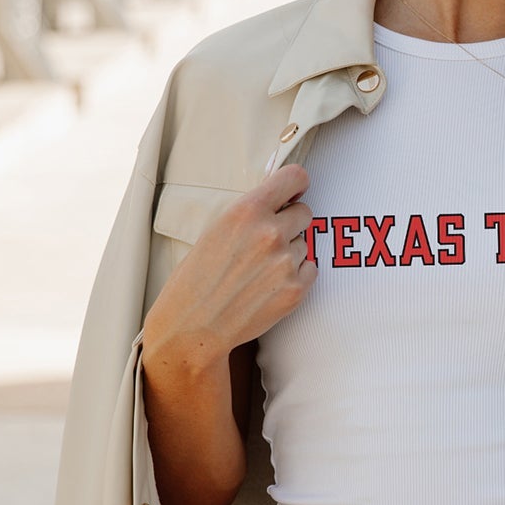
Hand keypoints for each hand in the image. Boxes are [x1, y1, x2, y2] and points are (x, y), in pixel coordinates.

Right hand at [143, 161, 316, 370]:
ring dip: (290, 253)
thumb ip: (250, 212)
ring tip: (260, 271)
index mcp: (246, 211)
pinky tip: (270, 286)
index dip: (297, 185)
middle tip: (268, 242)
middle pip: (305, 212)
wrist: (193, 327)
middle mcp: (270, 233)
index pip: (295, 177)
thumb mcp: (216, 230)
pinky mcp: (296, 290)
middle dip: (291, 223)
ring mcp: (286, 262)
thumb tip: (282, 196)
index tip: (294, 193)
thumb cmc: (197, 278)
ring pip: (305, 244)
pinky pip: (311, 269)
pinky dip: (296, 276)